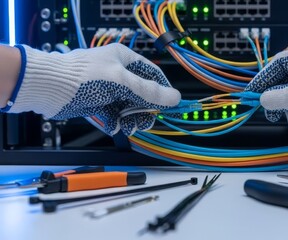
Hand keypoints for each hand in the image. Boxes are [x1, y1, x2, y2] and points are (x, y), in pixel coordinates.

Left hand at [9, 43, 180, 135]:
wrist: (49, 88)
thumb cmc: (83, 77)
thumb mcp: (121, 82)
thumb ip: (148, 91)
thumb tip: (174, 97)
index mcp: (125, 60)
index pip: (153, 75)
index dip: (162, 91)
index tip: (169, 106)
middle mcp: (118, 74)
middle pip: (142, 95)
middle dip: (145, 110)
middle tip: (145, 121)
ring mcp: (108, 90)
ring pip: (130, 107)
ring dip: (132, 119)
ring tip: (128, 127)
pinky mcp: (98, 103)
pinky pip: (115, 115)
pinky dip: (117, 122)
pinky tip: (115, 127)